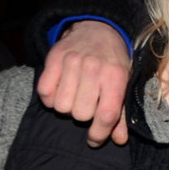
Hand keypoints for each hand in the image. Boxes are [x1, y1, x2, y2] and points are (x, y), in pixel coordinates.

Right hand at [36, 20, 130, 146]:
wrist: (98, 29)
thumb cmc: (113, 63)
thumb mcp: (124, 84)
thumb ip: (121, 113)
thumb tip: (119, 140)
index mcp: (116, 77)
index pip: (106, 115)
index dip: (99, 134)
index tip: (94, 140)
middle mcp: (94, 68)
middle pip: (81, 114)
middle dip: (83, 116)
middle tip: (87, 105)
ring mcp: (72, 62)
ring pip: (61, 106)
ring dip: (66, 107)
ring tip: (75, 96)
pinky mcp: (54, 58)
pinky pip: (44, 92)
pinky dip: (50, 98)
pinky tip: (60, 90)